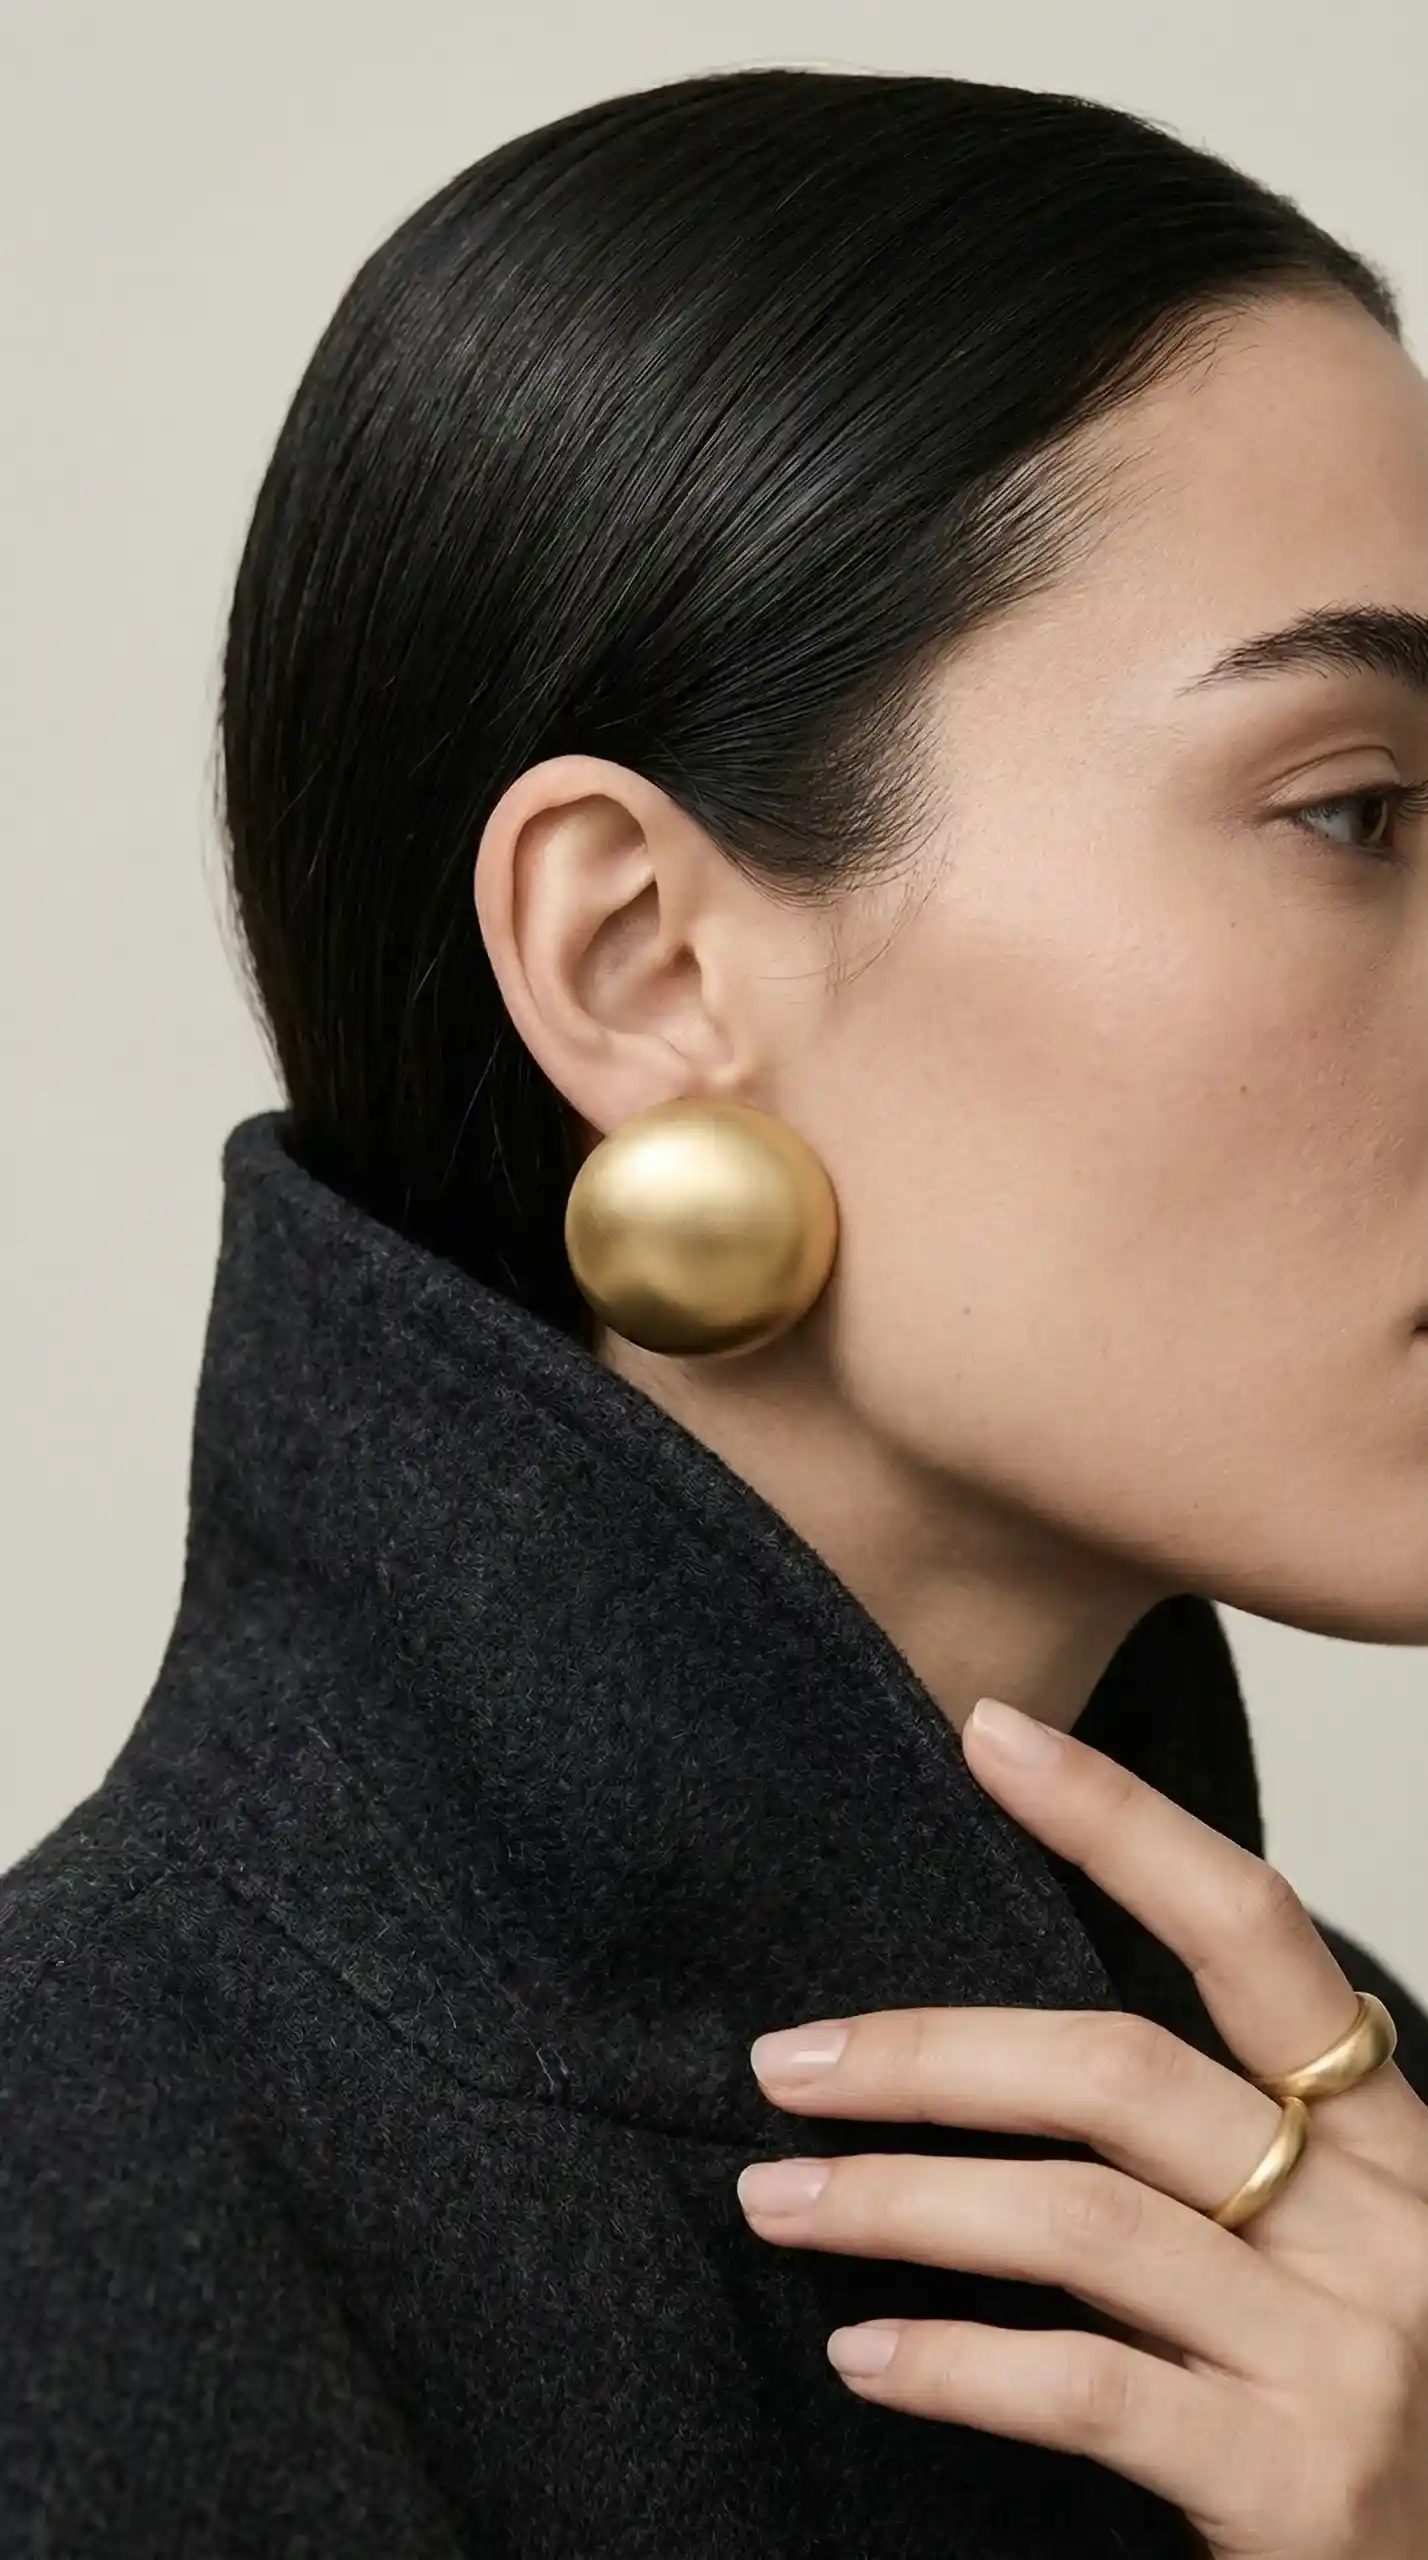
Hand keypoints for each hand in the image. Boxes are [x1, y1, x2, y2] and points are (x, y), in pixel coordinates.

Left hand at [737, 1696, 1427, 2558]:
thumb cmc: (1367, 2414)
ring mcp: (1349, 2354)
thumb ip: (1207, 2161)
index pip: (1251, 1929)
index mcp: (1383, 2138)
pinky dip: (955, 2362)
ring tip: (778, 2201)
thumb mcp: (1319, 2253)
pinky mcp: (1300, 2485)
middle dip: (930, 2053)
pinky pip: (1088, 2387)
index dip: (1120, 1820)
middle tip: (786, 2063)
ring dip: (897, 2198)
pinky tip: (862, 2354)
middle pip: (1123, 2071)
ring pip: (1080, 2218)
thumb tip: (986, 2057)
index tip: (989, 1733)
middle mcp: (1380, 2222)